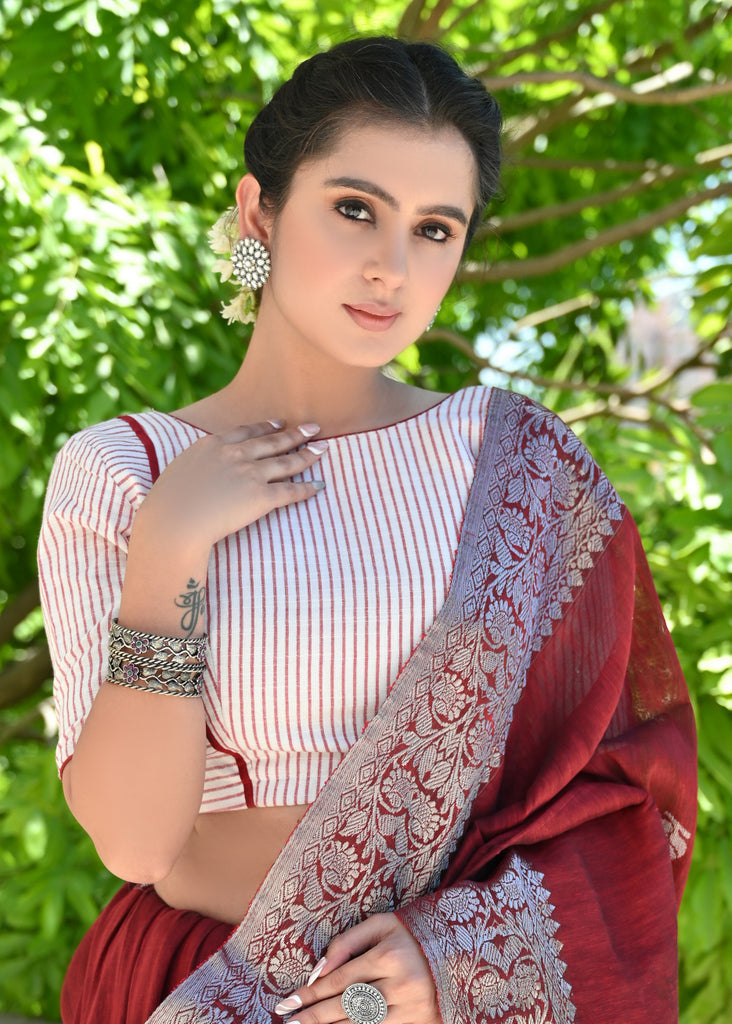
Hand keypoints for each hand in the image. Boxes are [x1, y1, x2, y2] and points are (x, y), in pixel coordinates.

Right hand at [135, 420, 326, 551]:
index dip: (267, 427)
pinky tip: (319, 486)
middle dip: (296, 434)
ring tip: (323, 450)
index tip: (280, 423)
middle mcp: (235, 455)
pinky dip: (307, 489)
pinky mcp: (261, 498)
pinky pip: (290, 492)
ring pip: (286, 463)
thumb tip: (202, 471)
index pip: (247, 432)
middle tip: (314, 428)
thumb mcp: (179, 471)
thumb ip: (198, 466)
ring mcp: (250, 475)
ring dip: (307, 456)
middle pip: (273, 442)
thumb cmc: (168, 504)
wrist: (174, 521)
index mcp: (213, 444)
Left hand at [274, 913, 439, 1023]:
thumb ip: (348, 942)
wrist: (458, 952)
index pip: (341, 978)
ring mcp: (411, 1008)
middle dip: (314, 1016)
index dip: (312, 992)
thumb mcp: (381, 925)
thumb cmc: (411, 934)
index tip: (289, 1001)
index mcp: (389, 955)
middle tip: (290, 1021)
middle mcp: (401, 985)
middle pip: (347, 1005)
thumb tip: (319, 968)